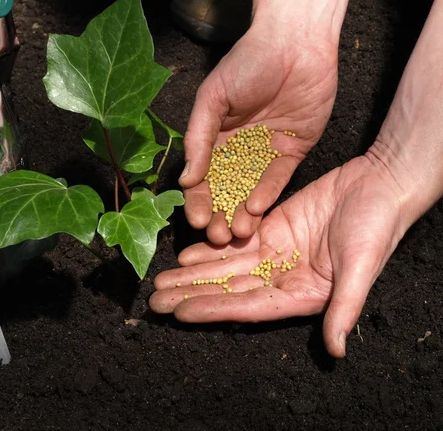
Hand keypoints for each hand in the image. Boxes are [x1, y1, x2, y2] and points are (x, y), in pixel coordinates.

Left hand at [152, 155, 407, 357]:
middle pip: (229, 289)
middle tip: (155, 300)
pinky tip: (186, 254)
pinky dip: (211, 248)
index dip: (213, 309)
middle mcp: (283, 277)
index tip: (180, 313)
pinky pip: (235, 242)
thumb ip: (345, 307)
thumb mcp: (361, 267)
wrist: (379, 184)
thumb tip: (336, 351)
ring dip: (193, 274)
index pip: (248, 307)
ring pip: (226, 266)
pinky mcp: (271, 228)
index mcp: (301, 294)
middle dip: (192, 294)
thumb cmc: (377, 226)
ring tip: (162, 280)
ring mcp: (275, 253)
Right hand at [179, 22, 338, 244]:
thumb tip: (187, 179)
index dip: (198, 199)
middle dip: (220, 214)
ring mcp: (265, 152)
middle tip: (217, 237)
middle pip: (226, 190)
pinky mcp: (292, 151)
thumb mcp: (213, 98)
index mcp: (215, 137)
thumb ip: (198, 138)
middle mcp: (238, 149)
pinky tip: (256, 211)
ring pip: (250, 190)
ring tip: (238, 233)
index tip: (196, 221)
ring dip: (242, 213)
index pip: (202, 176)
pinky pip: (278, 179)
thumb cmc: (247, 63)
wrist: (295, 43)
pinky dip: (267, 194)